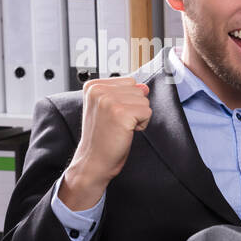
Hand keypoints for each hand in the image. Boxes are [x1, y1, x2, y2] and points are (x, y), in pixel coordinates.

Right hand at [60, 77, 151, 209]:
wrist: (94, 159)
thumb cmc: (101, 137)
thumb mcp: (109, 109)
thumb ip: (124, 94)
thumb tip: (144, 86)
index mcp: (93, 86)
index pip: (129, 82)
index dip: (128, 100)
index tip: (113, 114)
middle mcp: (98, 90)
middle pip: (138, 90)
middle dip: (134, 108)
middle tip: (117, 122)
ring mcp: (109, 100)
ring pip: (144, 101)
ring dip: (138, 117)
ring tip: (120, 127)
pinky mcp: (121, 112)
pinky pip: (147, 113)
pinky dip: (142, 125)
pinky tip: (125, 131)